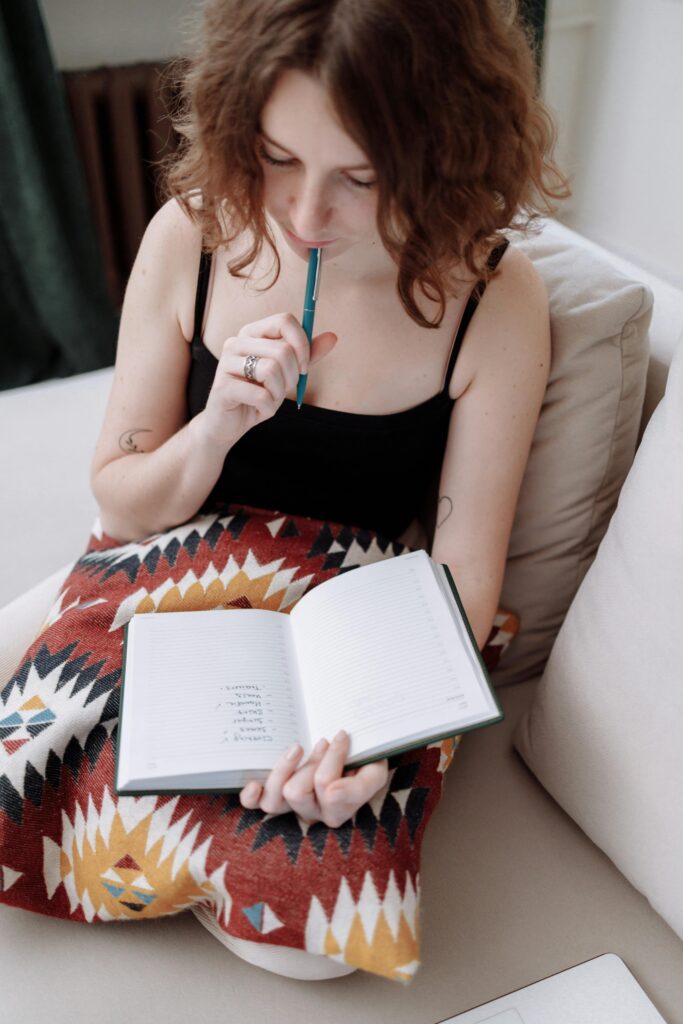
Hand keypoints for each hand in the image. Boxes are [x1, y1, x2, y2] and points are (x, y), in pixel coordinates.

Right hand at [198, 312, 336, 448]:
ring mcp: (225, 363)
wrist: (228, 424)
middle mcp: (236, 342)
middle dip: (292, 377)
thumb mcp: (287, 374)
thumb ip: (307, 355)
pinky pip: (260, 395)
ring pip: (271, 370)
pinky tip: (260, 410)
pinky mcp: (222, 386)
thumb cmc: (258, 394)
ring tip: (270, 399)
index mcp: (252, 332)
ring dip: (279, 393)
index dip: (302, 344)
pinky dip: (268, 408)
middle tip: (283, 390)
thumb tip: (333, 337)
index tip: (303, 367)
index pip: (284, 320)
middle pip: (282, 350)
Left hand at [239, 730, 388, 827]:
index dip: (334, 759)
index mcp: (340, 809)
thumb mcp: (374, 770)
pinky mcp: (273, 797)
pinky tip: (253, 784)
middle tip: (324, 741)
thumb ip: (361, 786)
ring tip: (298, 747)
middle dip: (311, 762)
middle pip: (298, 793)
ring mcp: (291, 806)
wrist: (352, 747)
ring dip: (283, 769)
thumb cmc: (363, 758)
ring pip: (274, 800)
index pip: (331, 791)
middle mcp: (313, 812)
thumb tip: (330, 792)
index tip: (341, 734)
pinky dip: (252, 796)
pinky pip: (256, 804)